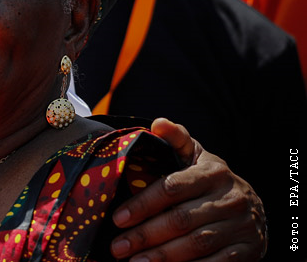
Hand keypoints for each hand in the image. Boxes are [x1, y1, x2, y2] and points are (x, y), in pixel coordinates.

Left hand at [110, 118, 265, 260]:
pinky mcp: (247, 250)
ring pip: (196, 244)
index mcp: (212, 172)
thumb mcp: (195, 156)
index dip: (143, 204)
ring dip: (163, 257)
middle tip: (118, 247)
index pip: (171, 188)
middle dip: (145, 236)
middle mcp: (229, 198)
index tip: (118, 219)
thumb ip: (175, 140)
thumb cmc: (209, 180)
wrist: (253, 207)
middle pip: (180, 220)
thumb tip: (158, 123)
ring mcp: (241, 226)